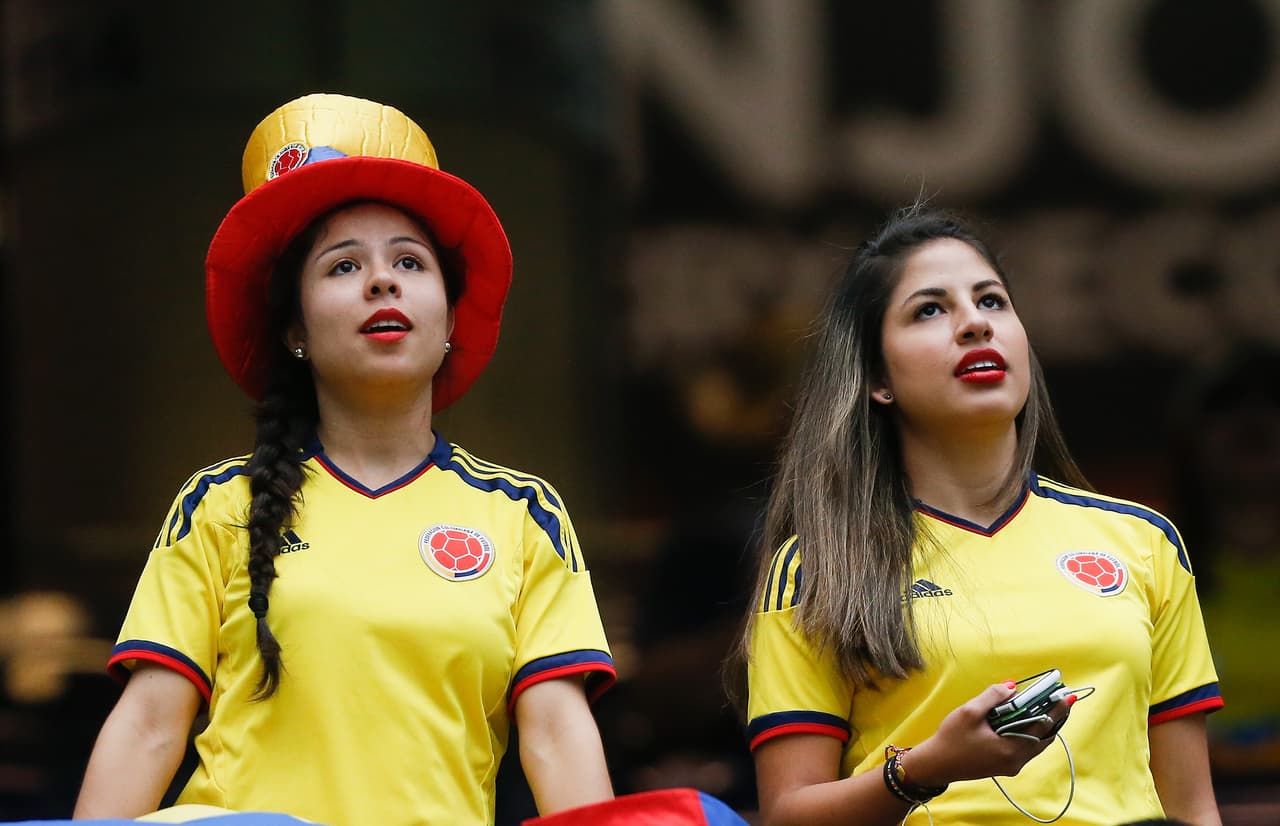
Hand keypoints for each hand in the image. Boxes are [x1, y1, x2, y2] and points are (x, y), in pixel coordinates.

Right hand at [901, 682, 1073, 786]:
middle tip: (1062, 700)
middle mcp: (1017, 760)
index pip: (1041, 725)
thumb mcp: (969, 712)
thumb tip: (1012, 687)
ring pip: (1037, 743)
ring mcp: (1012, 765)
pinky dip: (1032, 733)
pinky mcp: (1006, 766)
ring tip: (1049, 707)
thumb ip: (992, 697)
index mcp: (1011, 749)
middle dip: (1054, 717)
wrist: (937, 764)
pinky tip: (1028, 720)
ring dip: (1044, 725)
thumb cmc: (951, 739)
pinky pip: (1027, 747)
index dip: (1055, 709)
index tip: (1068, 696)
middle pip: (1045, 737)